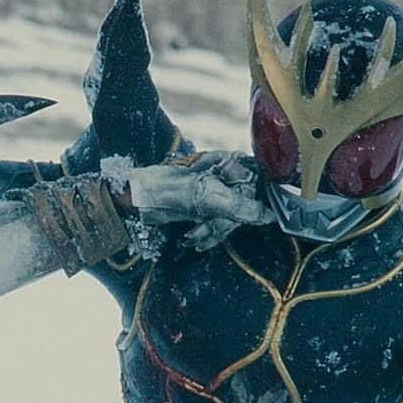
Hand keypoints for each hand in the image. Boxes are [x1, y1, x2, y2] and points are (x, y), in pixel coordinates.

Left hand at [125, 151, 270, 249]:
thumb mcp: (203, 197)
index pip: (256, 185)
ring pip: (232, 219)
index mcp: (229, 163)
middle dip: (224, 222)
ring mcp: (217, 192)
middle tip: (203, 228)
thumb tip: (268, 215)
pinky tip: (193, 239)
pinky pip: (219, 226)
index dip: (248, 204)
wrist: (134, 201)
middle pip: (245, 206)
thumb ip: (237, 206)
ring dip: (213, 231)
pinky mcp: (207, 208)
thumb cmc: (164, 190)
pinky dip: (207, 236)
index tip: (233, 216)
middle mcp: (226, 176)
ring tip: (193, 236)